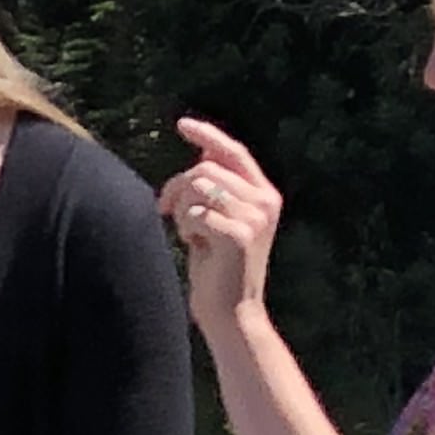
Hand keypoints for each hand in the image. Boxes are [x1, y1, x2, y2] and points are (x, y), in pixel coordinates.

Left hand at [159, 119, 280, 330]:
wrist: (230, 309)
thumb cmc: (216, 265)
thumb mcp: (216, 218)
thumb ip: (215, 187)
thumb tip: (204, 151)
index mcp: (264, 193)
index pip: (234, 152)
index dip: (207, 135)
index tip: (181, 124)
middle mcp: (266, 201)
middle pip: (204, 169)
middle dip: (176, 189)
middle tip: (167, 212)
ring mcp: (255, 217)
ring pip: (198, 187)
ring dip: (181, 209)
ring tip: (190, 233)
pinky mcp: (239, 235)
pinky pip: (194, 213)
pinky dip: (185, 228)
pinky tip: (196, 246)